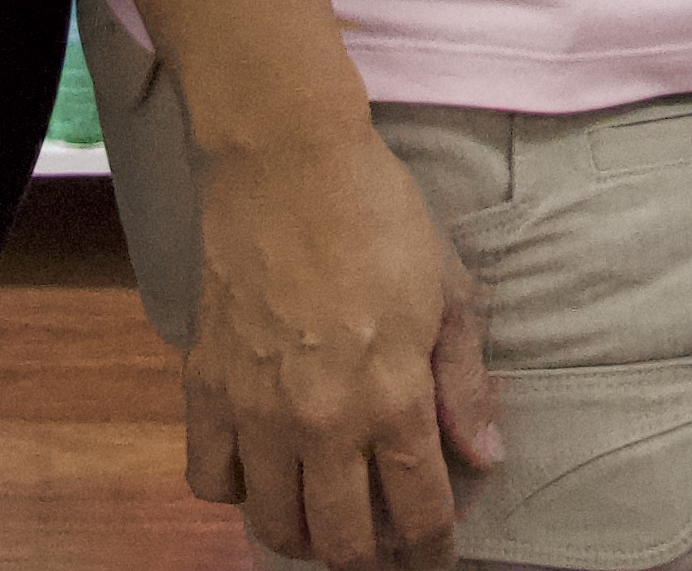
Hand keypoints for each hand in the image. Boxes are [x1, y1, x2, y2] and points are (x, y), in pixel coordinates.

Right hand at [183, 125, 501, 570]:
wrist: (289, 160)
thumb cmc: (378, 213)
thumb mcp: (448, 292)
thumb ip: (464, 384)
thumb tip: (484, 454)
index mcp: (394, 397)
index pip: (419, 512)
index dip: (432, 547)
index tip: (434, 553)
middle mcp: (324, 420)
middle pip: (343, 540)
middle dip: (368, 558)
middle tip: (378, 547)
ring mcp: (257, 408)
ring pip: (274, 523)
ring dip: (303, 536)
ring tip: (321, 520)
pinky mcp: (206, 386)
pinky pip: (209, 477)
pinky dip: (234, 491)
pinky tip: (260, 473)